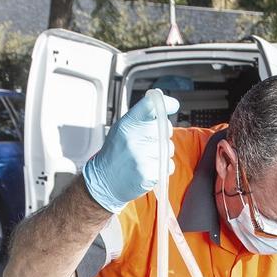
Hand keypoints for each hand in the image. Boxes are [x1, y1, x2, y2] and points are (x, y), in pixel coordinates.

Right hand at [82, 92, 179, 212]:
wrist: (104, 180)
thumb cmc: (116, 153)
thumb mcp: (123, 128)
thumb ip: (141, 114)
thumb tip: (160, 96)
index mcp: (126, 124)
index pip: (150, 105)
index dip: (165, 103)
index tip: (173, 105)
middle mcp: (132, 138)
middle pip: (165, 128)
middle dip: (163, 135)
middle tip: (150, 142)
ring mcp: (140, 156)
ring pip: (169, 148)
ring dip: (163, 153)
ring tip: (147, 158)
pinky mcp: (147, 173)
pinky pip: (168, 165)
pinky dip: (163, 168)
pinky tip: (149, 168)